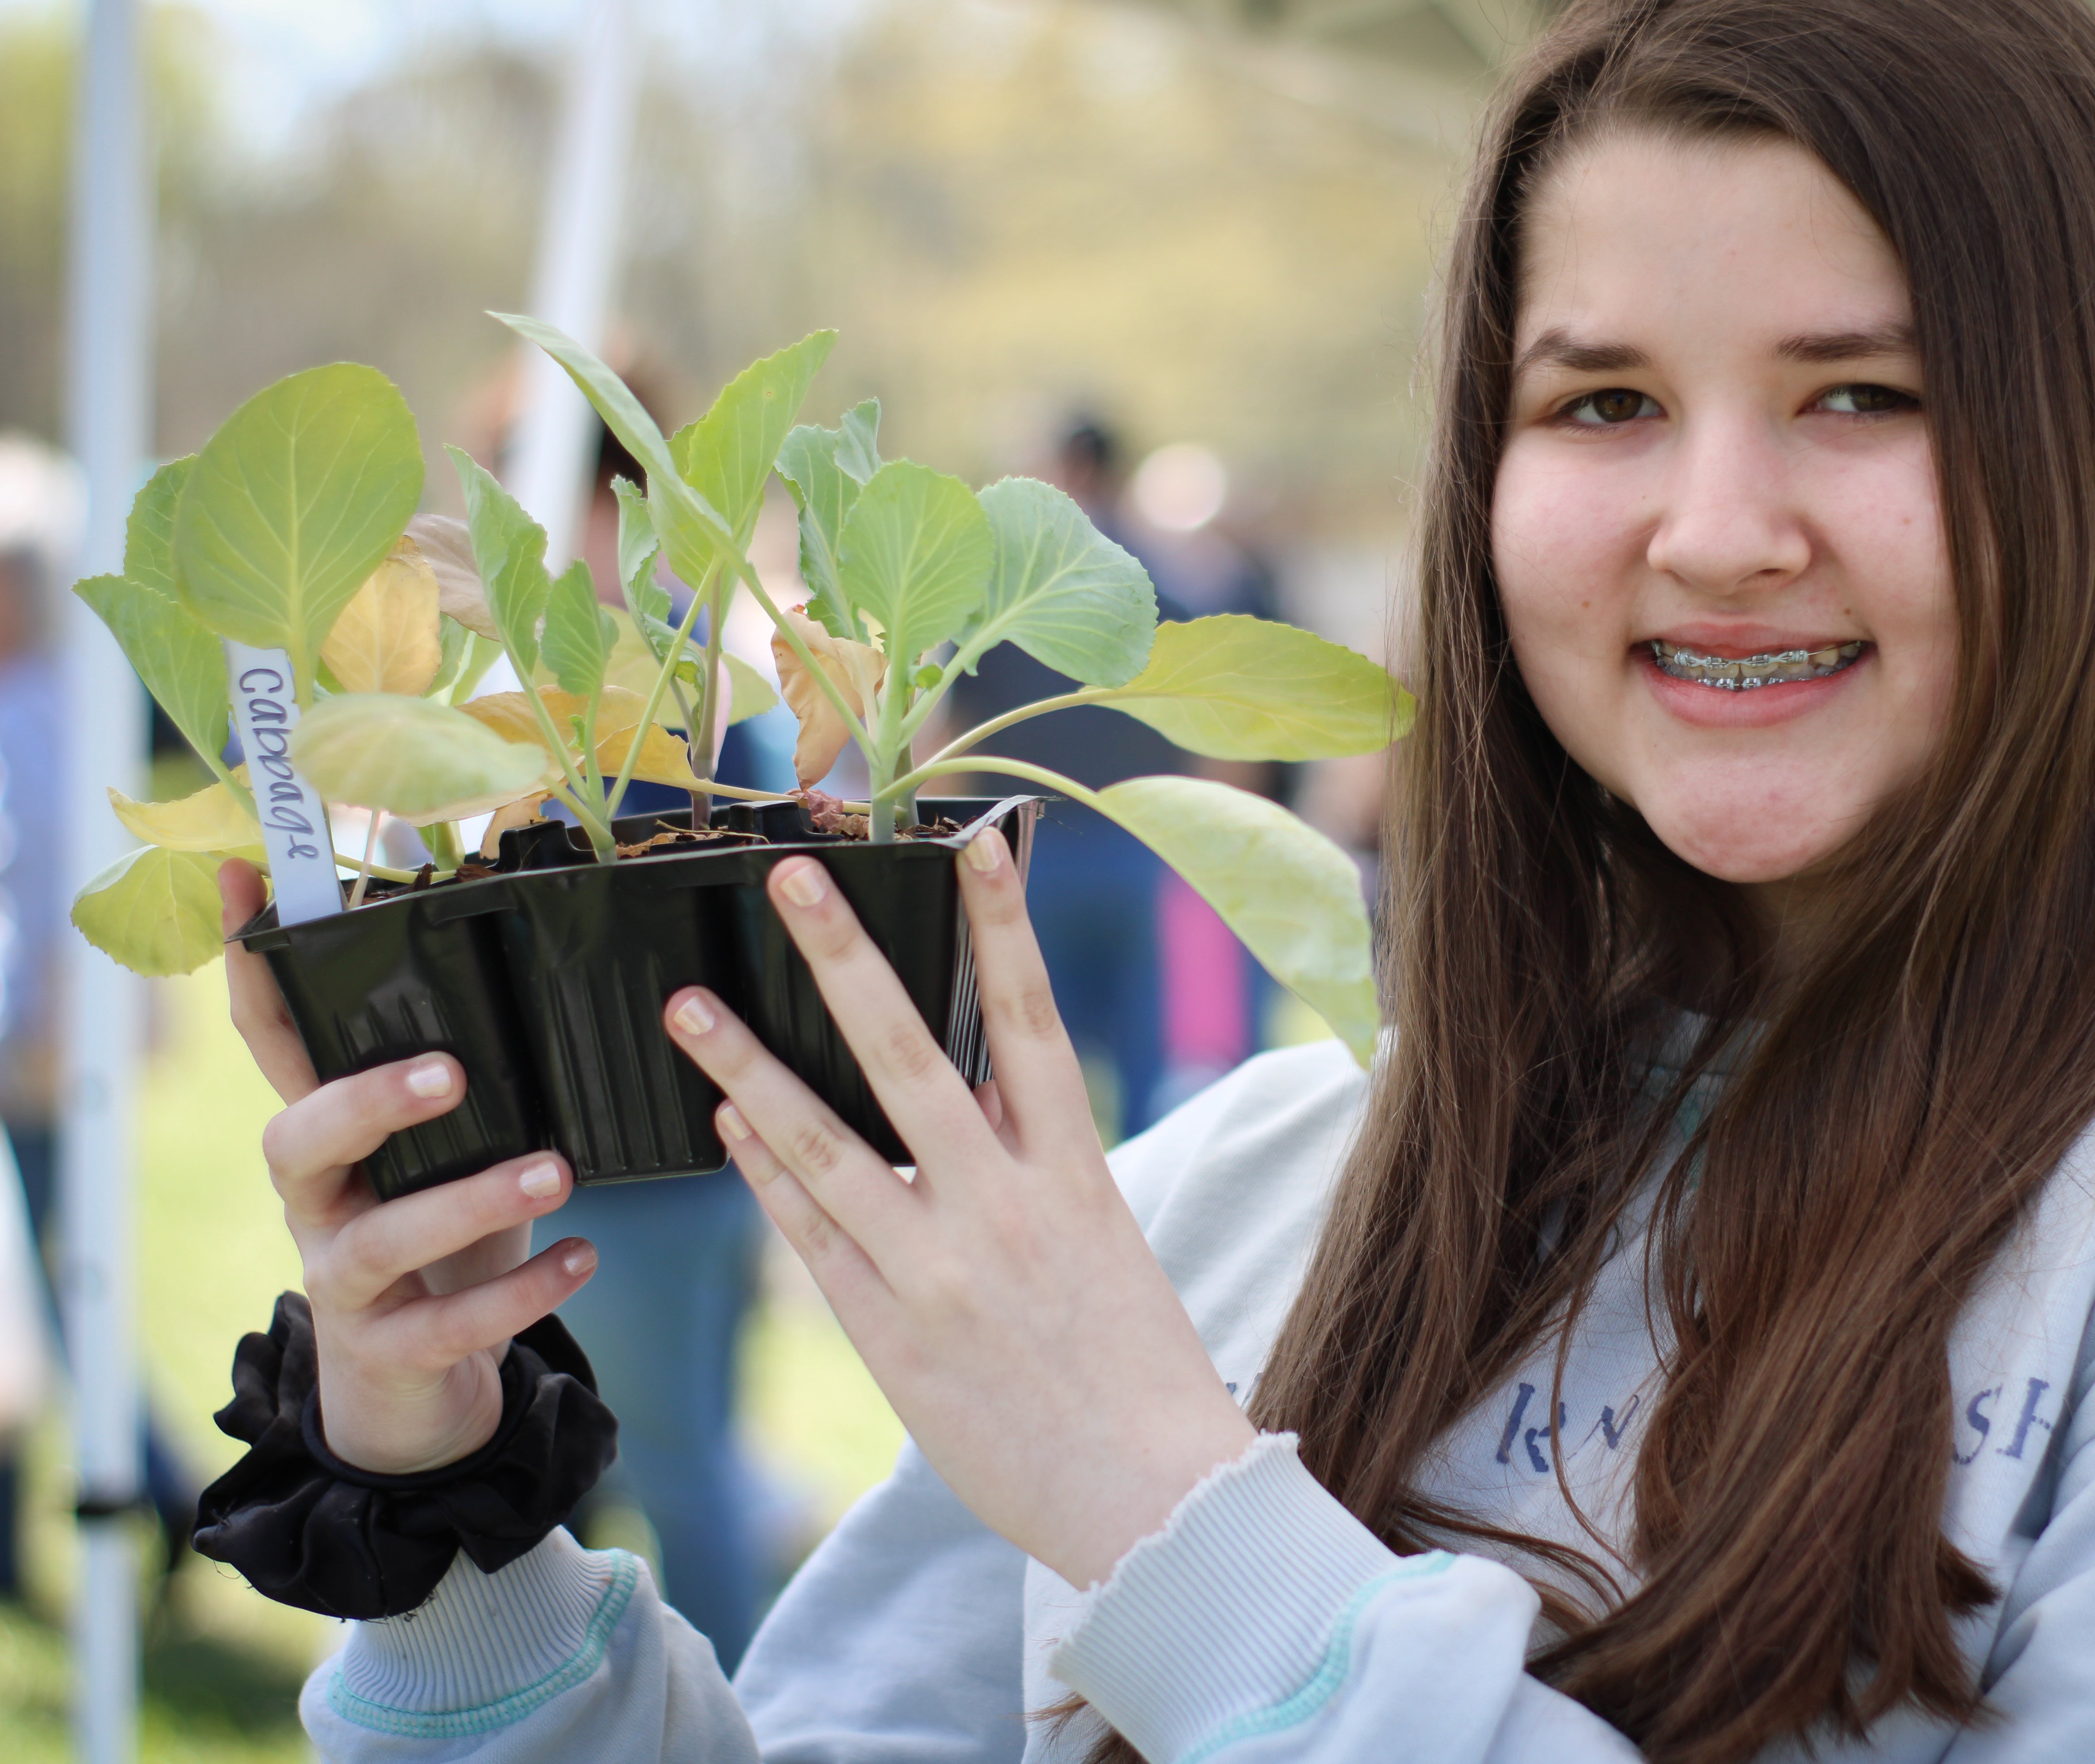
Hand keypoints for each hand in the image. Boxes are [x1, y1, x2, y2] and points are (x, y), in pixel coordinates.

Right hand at [220, 860, 598, 1474]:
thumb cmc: (444, 1241)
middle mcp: (318, 1204)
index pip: (274, 1043)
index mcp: (329, 1140)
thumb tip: (525, 944)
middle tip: (452, 1072)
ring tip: (556, 1172)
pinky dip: (522, 1290)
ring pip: (383, 1239)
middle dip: (368, 1101)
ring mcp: (344, 1282)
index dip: (252, 967)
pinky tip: (585, 1257)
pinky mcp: (388, 1352)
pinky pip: (450, 1325)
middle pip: (296, 1140)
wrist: (418, 1389)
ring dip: (469, 1200)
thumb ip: (470, 1068)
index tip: (246, 877)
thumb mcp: (449, 1149)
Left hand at [663, 833, 1257, 1588]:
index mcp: (1074, 1173)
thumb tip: (962, 1099)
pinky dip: (766, 1176)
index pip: (1028, 1023)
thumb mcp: (1105, 1244)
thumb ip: (1034, 1169)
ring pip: (825, 1145)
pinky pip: (811, 1238)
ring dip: (749, 1069)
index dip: (1002, 929)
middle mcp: (1001, 1206)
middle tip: (788, 880)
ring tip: (688, 1006)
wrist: (1153, 1502)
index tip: (974, 845)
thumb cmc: (1139, 1370)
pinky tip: (727, 1125)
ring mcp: (939, 1271)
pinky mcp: (891, 1337)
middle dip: (844, 961)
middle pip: (908, 1058)